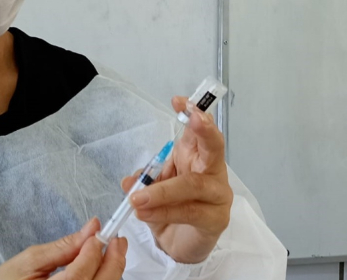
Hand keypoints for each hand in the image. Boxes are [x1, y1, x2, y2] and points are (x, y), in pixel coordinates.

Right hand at [0, 217, 127, 279]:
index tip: (99, 233)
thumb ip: (62, 247)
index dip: (92, 252)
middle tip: (117, 241)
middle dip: (113, 261)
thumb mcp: (28, 262)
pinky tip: (102, 269)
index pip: (79, 274)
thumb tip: (89, 229)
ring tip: (111, 252)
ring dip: (111, 271)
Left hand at [121, 97, 232, 263]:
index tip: (177, 101)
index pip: (198, 131)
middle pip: (215, 147)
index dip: (192, 114)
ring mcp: (217, 196)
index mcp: (196, 157)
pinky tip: (145, 214)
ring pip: (194, 185)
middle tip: (191, 118)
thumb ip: (143, 181)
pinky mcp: (215, 219)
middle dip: (204, 130)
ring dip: (162, 191)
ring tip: (137, 199)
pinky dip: (164, 212)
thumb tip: (129, 182)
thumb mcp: (151, 190)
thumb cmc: (170, 210)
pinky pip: (189, 211)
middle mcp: (212, 172)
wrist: (180, 245)